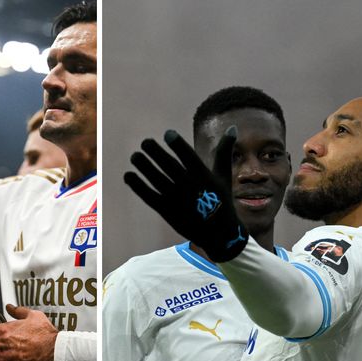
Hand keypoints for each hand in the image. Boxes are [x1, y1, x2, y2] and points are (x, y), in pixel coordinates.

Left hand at [124, 127, 248, 261]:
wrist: (219, 233)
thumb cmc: (221, 200)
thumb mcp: (223, 175)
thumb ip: (224, 152)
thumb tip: (233, 127)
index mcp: (203, 175)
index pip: (188, 156)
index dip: (177, 144)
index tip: (167, 134)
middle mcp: (189, 186)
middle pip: (168, 165)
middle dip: (155, 152)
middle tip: (145, 142)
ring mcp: (177, 199)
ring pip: (156, 179)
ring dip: (144, 166)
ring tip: (135, 156)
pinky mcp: (166, 211)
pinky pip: (149, 195)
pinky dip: (138, 186)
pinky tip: (128, 175)